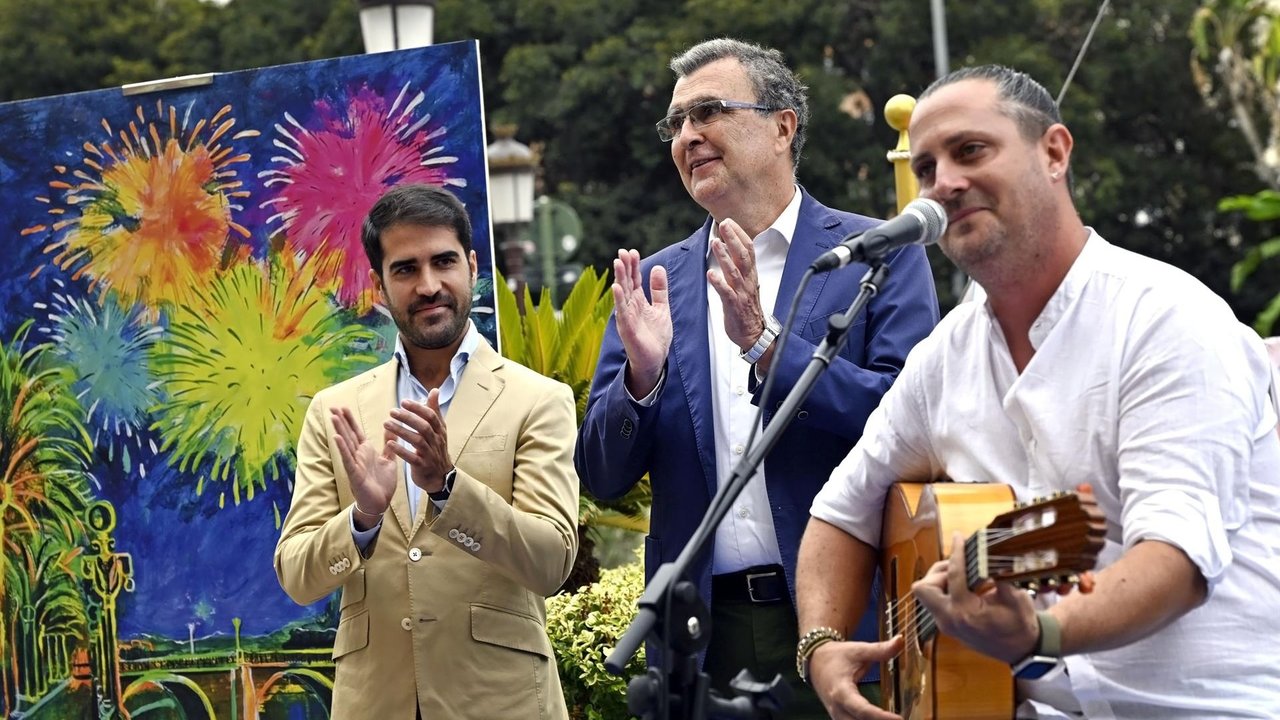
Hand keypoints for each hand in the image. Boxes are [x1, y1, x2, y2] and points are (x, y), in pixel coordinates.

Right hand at [331, 406, 397, 524]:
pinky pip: (348, 459)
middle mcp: (358, 455)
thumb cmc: (382, 483)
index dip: (350, 420)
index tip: (343, 407)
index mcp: (366, 451)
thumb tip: (391, 430)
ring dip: (340, 430)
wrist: (380, 503)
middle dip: (341, 421)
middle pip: (348, 434)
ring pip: (346, 444)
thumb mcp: (388, 461)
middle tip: (332, 406)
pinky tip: (337, 438)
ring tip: (333, 417)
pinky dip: (342, 448)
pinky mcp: (354, 473)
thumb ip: (389, 446)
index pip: (356, 432)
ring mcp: (355, 464)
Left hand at [384, 389, 451, 493]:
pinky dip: (401, 451)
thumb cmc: (436, 449)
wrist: (441, 476)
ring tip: (386, 424)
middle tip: (391, 411)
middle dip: (408, 417)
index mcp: (440, 430)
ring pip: (417, 440)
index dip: (418, 408)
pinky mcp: (423, 466)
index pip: (431, 416)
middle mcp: (436, 441)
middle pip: (424, 426)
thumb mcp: (438, 429)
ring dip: (401, 431)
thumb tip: (435, 390)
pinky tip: (390, 444)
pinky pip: (412, 458)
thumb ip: (434, 410)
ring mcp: (430, 454)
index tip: (403, 402)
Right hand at [611, 249, 671, 396]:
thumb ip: (659, 290)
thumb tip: (658, 267)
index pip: (634, 279)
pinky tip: (617, 287)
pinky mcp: (627, 328)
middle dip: (625, 267)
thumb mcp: (661, 308)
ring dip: (620, 278)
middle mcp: (630, 307)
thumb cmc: (655, 337)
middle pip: (626, 283)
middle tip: (622, 252)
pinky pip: (622, 311)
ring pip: (622, 294)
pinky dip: (619, 299)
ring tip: (618, 263)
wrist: (655, 361)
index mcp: (638, 301)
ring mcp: (627, 317)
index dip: (634, 266)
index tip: (632, 251)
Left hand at [707, 218, 765, 351]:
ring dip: (724, 256)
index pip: (748, 249)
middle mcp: (748, 281)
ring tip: (715, 243)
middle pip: (743, 256)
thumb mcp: (746, 283)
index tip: (729, 221)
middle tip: (724, 223)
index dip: (739, 234)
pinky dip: (719, 283)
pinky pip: (726, 293)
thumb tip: (731, 249)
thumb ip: (740, 267)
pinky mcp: (733, 306)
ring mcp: (741, 293)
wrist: (754, 334)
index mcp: (751, 274)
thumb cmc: (747, 308)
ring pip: (734, 271)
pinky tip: (711, 274)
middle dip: (733, 238)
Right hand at [809, 637, 903, 719]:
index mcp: (841, 691)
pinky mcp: (840, 718)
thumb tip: (900, 640)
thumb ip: (880, 649)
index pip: (863, 710)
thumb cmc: (837, 656)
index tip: (900, 719)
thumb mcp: (858, 650)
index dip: (881, 717)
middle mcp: (837, 708)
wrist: (815, 661)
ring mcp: (837, 716)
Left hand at [911, 532, 1039, 663]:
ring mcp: (945, 623)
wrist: (1022, 650)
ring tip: (964, 572)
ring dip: (940, 578)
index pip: (953, 576)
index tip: (959, 536)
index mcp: (965, 613)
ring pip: (926, 594)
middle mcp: (948, 620)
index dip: (956, 552)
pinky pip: (935, 600)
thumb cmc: (1020, 624)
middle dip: (938, 571)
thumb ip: (997, 575)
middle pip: (923, 588)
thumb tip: (984, 554)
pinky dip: (945, 588)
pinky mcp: (947, 623)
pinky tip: (964, 583)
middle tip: (960, 564)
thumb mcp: (1014, 597)